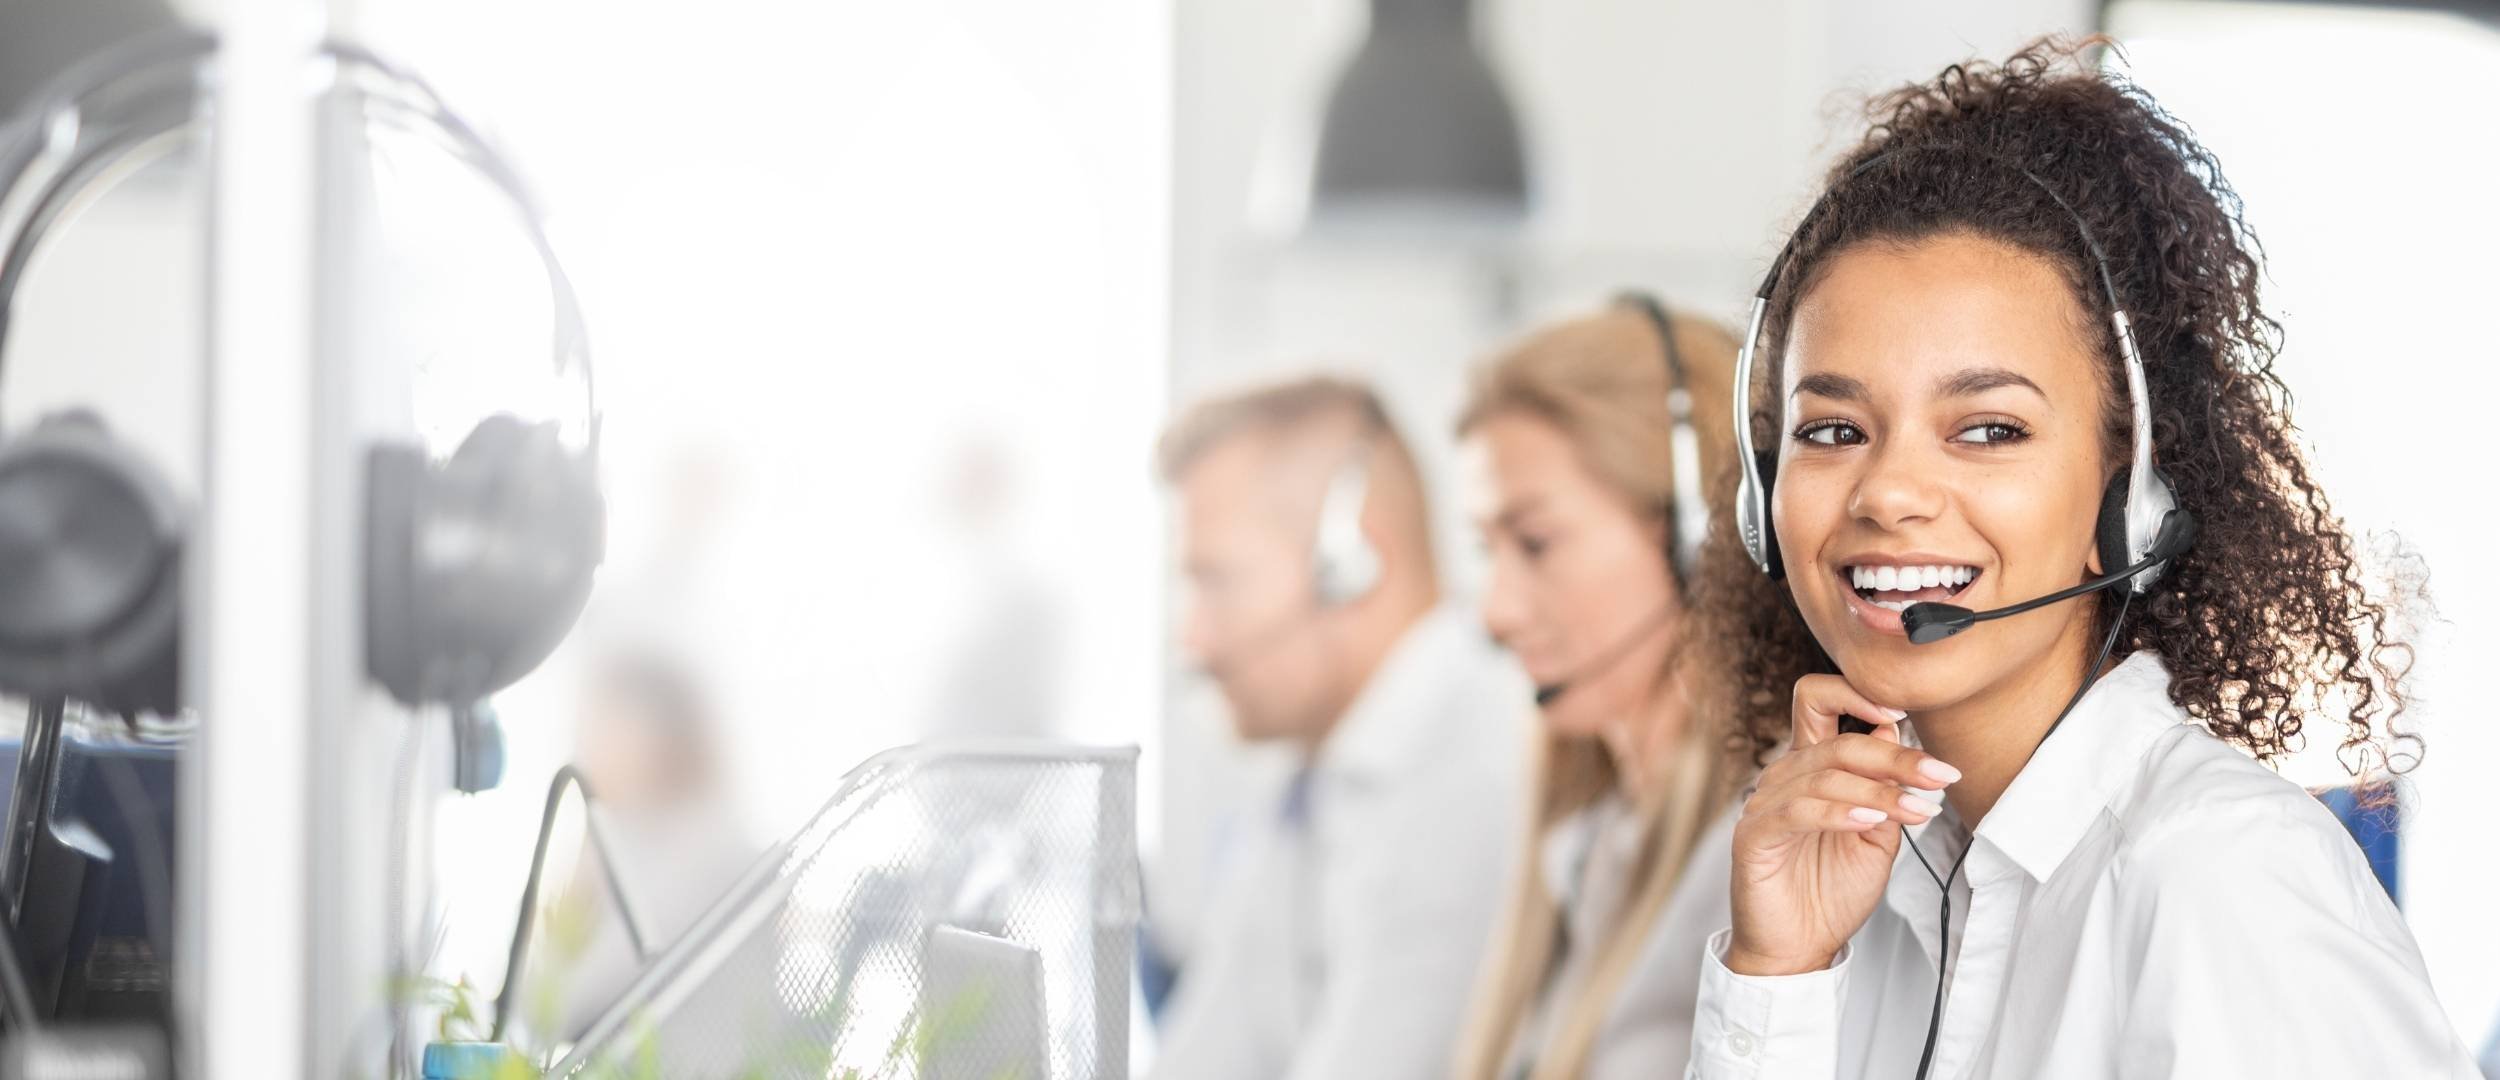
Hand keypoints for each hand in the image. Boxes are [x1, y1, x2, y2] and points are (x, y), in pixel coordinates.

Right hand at [1724, 674, 1958, 975]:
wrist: (1801, 946)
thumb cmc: (1832, 891)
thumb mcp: (1877, 836)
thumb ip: (1885, 791)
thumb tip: (1897, 736)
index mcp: (1811, 767)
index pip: (1819, 701)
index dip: (1857, 694)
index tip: (1908, 713)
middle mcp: (1784, 777)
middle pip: (1838, 741)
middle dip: (1895, 757)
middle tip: (1938, 775)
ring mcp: (1765, 804)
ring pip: (1824, 775)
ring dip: (1878, 791)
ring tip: (1917, 810)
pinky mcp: (1754, 836)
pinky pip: (1797, 811)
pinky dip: (1837, 812)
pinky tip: (1868, 821)